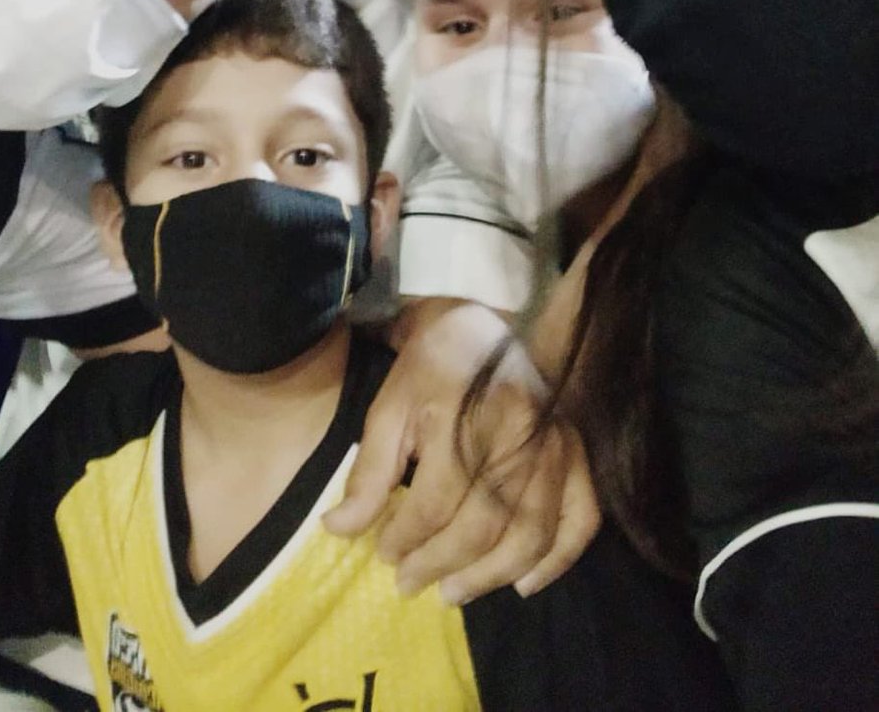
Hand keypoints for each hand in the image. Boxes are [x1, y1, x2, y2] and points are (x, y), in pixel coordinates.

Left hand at [323, 300, 599, 602]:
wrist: (479, 326)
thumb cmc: (427, 370)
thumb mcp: (387, 409)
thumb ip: (368, 473)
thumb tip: (338, 530)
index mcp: (463, 415)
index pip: (434, 502)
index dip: (405, 538)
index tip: (384, 554)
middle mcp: (517, 433)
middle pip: (483, 524)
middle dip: (441, 564)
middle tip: (409, 583)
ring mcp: (555, 445)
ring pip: (530, 533)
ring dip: (489, 576)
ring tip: (452, 592)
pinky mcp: (576, 452)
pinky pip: (581, 518)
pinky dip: (557, 560)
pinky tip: (522, 583)